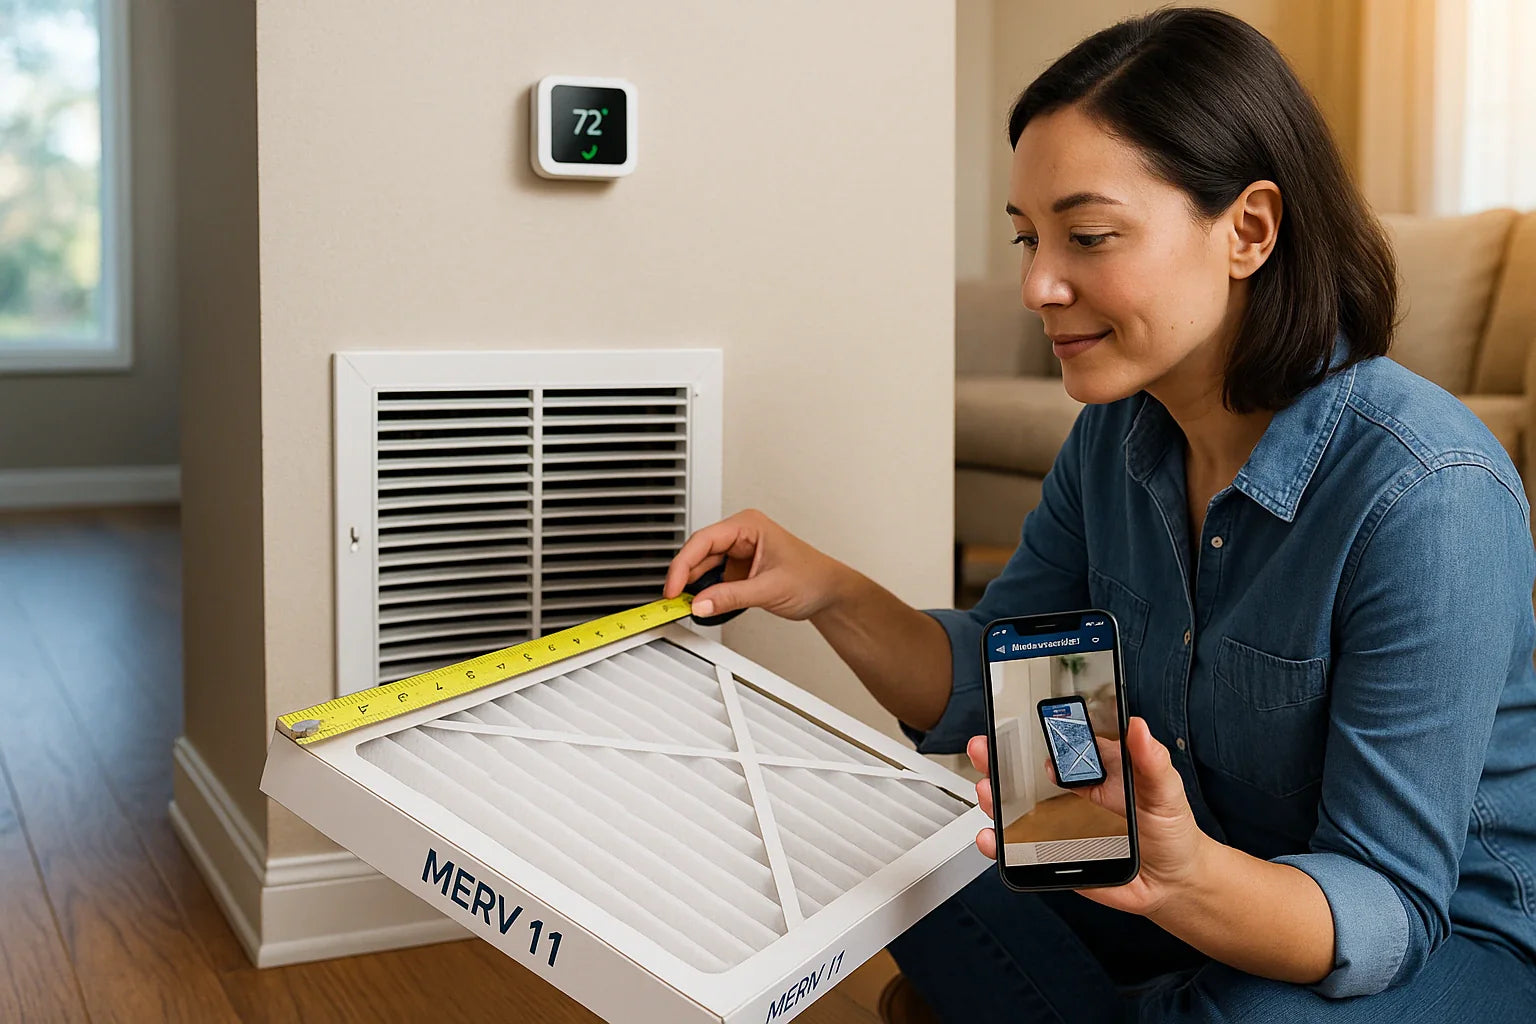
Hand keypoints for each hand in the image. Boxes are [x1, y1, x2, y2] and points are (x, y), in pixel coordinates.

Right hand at [662, 509, 847, 620]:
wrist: (829, 592)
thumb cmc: (812, 578)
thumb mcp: (768, 589)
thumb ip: (731, 597)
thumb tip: (700, 604)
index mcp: (748, 525)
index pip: (704, 540)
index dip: (683, 564)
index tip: (673, 587)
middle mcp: (740, 535)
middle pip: (699, 552)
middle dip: (685, 577)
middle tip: (673, 600)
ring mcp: (738, 552)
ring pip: (703, 566)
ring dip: (694, 586)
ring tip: (685, 605)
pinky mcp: (738, 570)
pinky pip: (713, 578)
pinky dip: (705, 592)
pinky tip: (701, 604)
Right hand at [967, 717, 1211, 916]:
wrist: (1172, 885)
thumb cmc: (1172, 832)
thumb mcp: (1166, 791)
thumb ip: (1151, 760)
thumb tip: (1138, 727)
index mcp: (1097, 770)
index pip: (1061, 743)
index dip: (1037, 730)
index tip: (1019, 718)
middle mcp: (1073, 793)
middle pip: (1027, 771)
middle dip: (999, 757)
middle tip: (984, 748)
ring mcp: (1060, 824)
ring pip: (1018, 806)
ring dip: (994, 795)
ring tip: (987, 789)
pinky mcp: (1056, 856)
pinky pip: (1021, 847)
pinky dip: (1000, 843)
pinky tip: (993, 837)